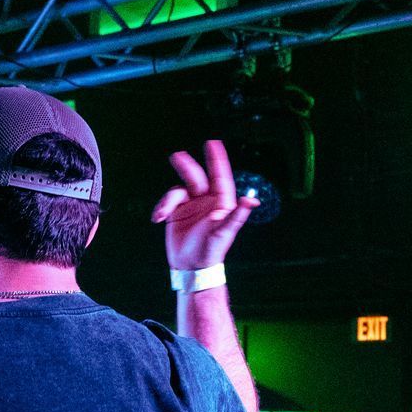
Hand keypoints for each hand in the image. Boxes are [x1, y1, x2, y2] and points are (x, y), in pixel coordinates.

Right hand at [152, 139, 259, 275]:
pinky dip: (162, 208)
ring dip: (169, 200)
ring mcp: (191, 205)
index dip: (216, 159)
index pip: (219, 176)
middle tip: (177, 156)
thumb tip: (252, 200)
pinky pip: (168, 202)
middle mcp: (206, 201)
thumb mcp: (224, 232)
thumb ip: (237, 215)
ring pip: (178, 190)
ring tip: (163, 214)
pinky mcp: (177, 213)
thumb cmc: (211, 251)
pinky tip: (158, 218)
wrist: (191, 267)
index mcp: (221, 202)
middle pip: (196, 177)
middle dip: (187, 167)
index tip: (212, 143)